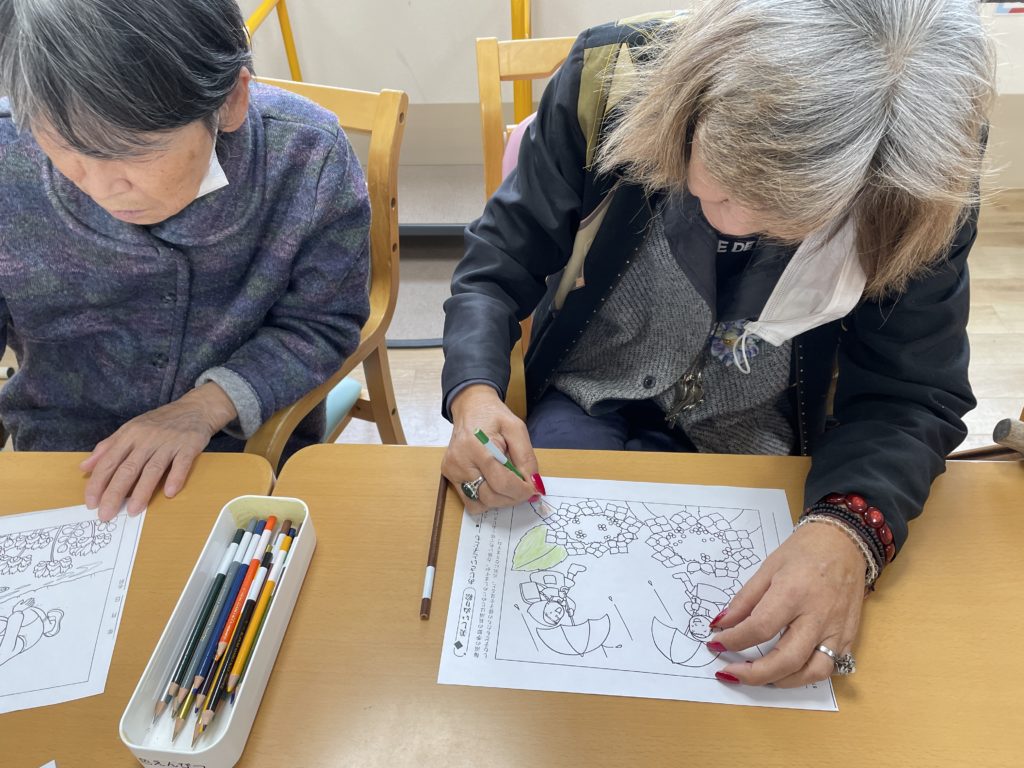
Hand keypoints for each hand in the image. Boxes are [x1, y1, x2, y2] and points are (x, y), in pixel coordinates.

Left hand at [81, 383, 236, 520]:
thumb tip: (85, 467)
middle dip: (114, 493)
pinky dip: (175, 478)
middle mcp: (147, 439)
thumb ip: (108, 447)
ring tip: (133, 510)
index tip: (91, 503)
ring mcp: (168, 442)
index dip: (97, 483)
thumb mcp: (131, 429)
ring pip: (152, 469)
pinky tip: (169, 492)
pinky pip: (181, 464)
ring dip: (142, 491)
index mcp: (129, 435)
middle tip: (106, 515)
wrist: (195, 408)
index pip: (108, 461)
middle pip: (128, 469)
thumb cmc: (160, 422)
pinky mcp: (189, 446)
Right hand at [441, 384, 541, 511]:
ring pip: (480, 504)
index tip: (533, 489)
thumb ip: (526, 458)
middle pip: (491, 497)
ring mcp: (452, 471)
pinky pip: (470, 501)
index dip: (521, 491)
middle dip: (513, 497)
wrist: (470, 409)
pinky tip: (492, 483)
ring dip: (500, 500)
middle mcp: (460, 462)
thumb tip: (534, 485)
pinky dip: (485, 499)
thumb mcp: (517, 429)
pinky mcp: (449, 476)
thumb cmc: (494, 417)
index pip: (501, 483)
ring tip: (507, 482)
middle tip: (523, 487)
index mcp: (476, 447)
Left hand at [709, 522, 866, 686]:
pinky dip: (805, 675)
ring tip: (757, 677)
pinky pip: (829, 667)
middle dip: (753, 674)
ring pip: (812, 672)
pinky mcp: (849, 637)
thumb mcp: (768, 567)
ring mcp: (837, 630)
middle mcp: (817, 616)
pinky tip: (786, 671)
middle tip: (730, 672)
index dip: (733, 640)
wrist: (845, 541)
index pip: (759, 628)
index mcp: (793, 593)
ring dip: (781, 681)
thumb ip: (744, 600)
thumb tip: (721, 624)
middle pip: (786, 659)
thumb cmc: (804, 551)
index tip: (716, 643)